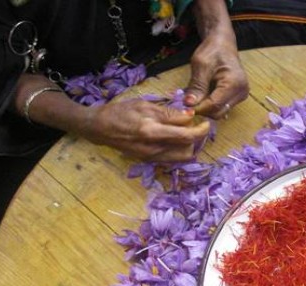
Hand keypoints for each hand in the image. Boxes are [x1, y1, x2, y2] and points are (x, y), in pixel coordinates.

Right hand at [83, 100, 210, 161]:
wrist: (99, 128)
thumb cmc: (121, 112)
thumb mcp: (145, 105)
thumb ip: (169, 113)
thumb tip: (190, 116)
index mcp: (153, 132)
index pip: (187, 136)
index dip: (201, 130)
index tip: (206, 123)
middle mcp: (154, 149)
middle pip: (188, 151)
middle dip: (197, 139)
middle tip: (196, 127)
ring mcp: (151, 157)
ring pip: (181, 158)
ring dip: (189, 146)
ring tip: (186, 132)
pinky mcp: (149, 161)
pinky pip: (172, 159)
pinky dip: (178, 150)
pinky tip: (175, 139)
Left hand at [184, 31, 247, 118]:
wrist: (223, 44)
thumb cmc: (213, 50)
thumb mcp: (200, 65)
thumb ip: (196, 86)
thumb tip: (189, 104)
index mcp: (234, 83)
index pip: (214, 105)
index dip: (198, 108)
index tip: (184, 105)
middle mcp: (241, 92)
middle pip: (218, 112)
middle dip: (202, 109)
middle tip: (188, 101)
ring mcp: (241, 96)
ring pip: (220, 112)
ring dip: (206, 107)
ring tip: (196, 96)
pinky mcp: (237, 97)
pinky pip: (222, 107)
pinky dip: (211, 105)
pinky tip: (204, 95)